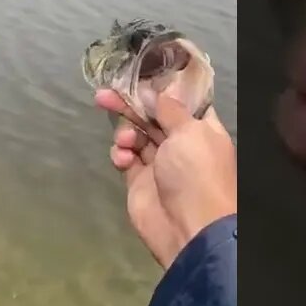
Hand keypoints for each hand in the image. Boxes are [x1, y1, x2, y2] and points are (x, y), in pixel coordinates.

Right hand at [95, 91, 235, 269]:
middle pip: (152, 116)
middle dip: (130, 105)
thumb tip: (156, 92)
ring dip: (125, 132)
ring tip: (124, 142)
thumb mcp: (189, 132)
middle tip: (104, 95)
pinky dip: (120, 155)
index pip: (180, 102)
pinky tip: (122, 159)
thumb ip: (169, 109)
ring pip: (136, 136)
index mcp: (201, 128)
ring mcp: (159, 164)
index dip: (160, 89)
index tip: (137, 76)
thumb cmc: (196, 173)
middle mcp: (181, 144)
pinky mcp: (139, 182)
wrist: (188, 229)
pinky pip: (125, 159)